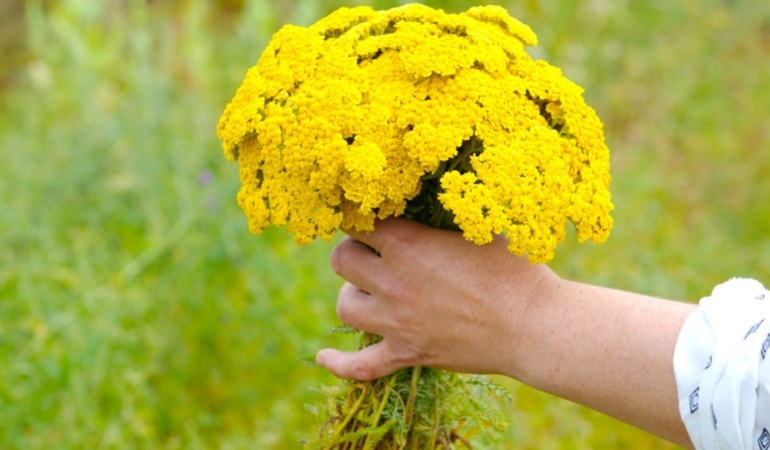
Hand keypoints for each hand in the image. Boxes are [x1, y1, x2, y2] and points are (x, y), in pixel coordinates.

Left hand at [315, 217, 556, 380]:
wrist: (533, 325)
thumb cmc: (515, 269)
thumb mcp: (480, 225)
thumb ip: (447, 211)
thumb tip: (433, 190)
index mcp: (408, 244)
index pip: (358, 220)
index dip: (359, 213)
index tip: (366, 212)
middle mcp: (393, 281)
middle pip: (341, 260)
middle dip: (352, 250)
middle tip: (371, 250)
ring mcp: (396, 322)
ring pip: (344, 305)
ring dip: (351, 293)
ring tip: (368, 289)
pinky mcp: (407, 353)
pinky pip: (359, 365)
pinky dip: (338, 363)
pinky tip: (323, 357)